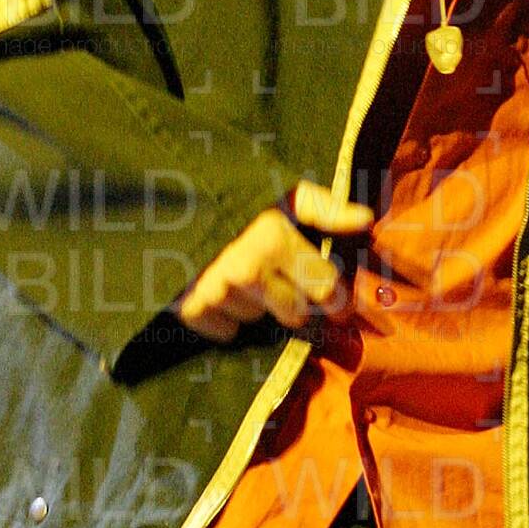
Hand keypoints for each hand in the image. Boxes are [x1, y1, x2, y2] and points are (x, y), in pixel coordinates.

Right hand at [174, 180, 374, 341]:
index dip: (336, 299)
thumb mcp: (281, 195)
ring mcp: (216, 292)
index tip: (339, 306)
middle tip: (277, 282)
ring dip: (255, 305)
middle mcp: (247, 269)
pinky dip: (224, 318)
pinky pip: (227, 332)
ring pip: (258, 320)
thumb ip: (325, 208)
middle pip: (295, 314)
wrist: (162, 213)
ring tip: (238, 277)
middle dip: (291, 302)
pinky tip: (216, 292)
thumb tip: (367, 219)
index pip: (325, 288)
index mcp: (274, 239)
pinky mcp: (191, 310)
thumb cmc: (235, 204)